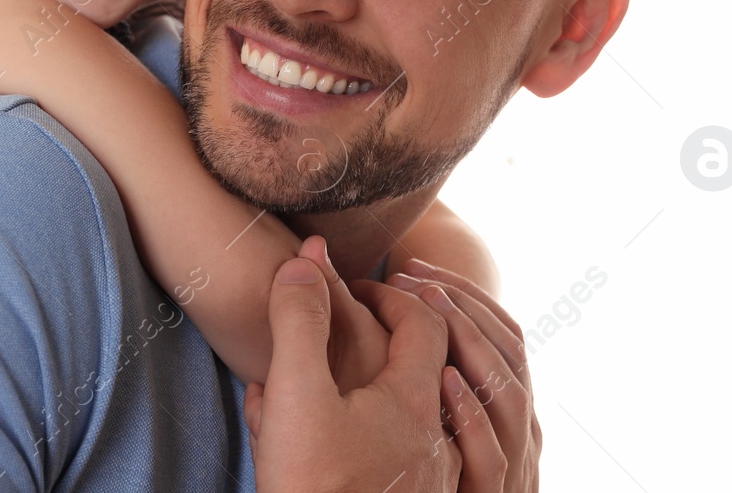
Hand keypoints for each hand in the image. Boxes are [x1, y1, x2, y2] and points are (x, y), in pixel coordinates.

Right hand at [244, 243, 461, 492]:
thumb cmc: (314, 488)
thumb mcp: (297, 394)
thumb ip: (300, 322)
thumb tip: (304, 261)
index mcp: (415, 401)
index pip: (424, 322)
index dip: (391, 294)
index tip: (353, 288)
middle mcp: (435, 440)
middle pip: (431, 366)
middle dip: (391, 335)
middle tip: (353, 321)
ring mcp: (428, 482)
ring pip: (416, 417)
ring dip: (386, 386)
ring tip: (342, 377)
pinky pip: (406, 459)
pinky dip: (381, 433)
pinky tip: (338, 440)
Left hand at [380, 259, 540, 492]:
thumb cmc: (418, 466)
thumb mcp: (432, 406)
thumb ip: (423, 361)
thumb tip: (381, 297)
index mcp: (506, 399)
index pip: (503, 331)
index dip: (463, 293)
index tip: (411, 266)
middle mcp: (518, 425)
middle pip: (510, 352)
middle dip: (465, 308)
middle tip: (414, 279)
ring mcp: (512, 461)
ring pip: (509, 396)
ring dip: (472, 346)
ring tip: (431, 308)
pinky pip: (492, 455)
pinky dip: (471, 414)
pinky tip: (443, 380)